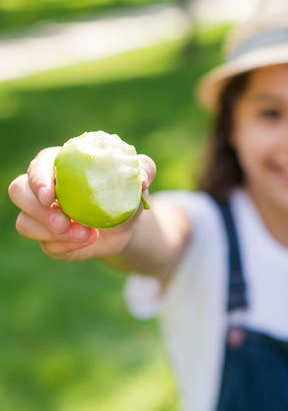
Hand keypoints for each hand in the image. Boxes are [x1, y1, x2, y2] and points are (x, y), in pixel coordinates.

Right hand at [8, 147, 156, 260]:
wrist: (129, 225)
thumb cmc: (128, 193)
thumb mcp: (141, 178)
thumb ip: (145, 170)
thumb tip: (141, 180)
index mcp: (62, 164)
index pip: (38, 164)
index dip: (38, 178)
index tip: (50, 195)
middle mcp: (45, 187)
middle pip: (19, 192)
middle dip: (38, 210)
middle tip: (64, 223)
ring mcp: (42, 214)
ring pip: (25, 222)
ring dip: (51, 233)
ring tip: (86, 234)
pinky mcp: (48, 238)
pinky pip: (46, 245)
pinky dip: (66, 246)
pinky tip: (89, 240)